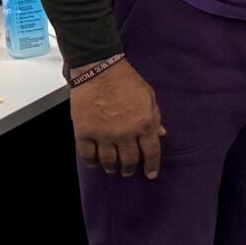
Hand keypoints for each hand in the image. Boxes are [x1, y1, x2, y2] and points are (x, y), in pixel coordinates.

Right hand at [72, 59, 163, 178]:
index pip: (151, 152)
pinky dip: (91, 162)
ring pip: (109, 161)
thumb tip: (161, 133)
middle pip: (130, 160)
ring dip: (112, 168)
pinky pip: (87, 154)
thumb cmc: (125, 80)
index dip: (152, 165)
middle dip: (130, 169)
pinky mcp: (85, 132)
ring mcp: (104, 134)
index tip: (151, 174)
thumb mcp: (149, 96)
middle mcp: (125, 133)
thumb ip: (155, 116)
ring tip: (112, 169)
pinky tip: (95, 164)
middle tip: (129, 172)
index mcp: (144, 124)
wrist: (99, 70)